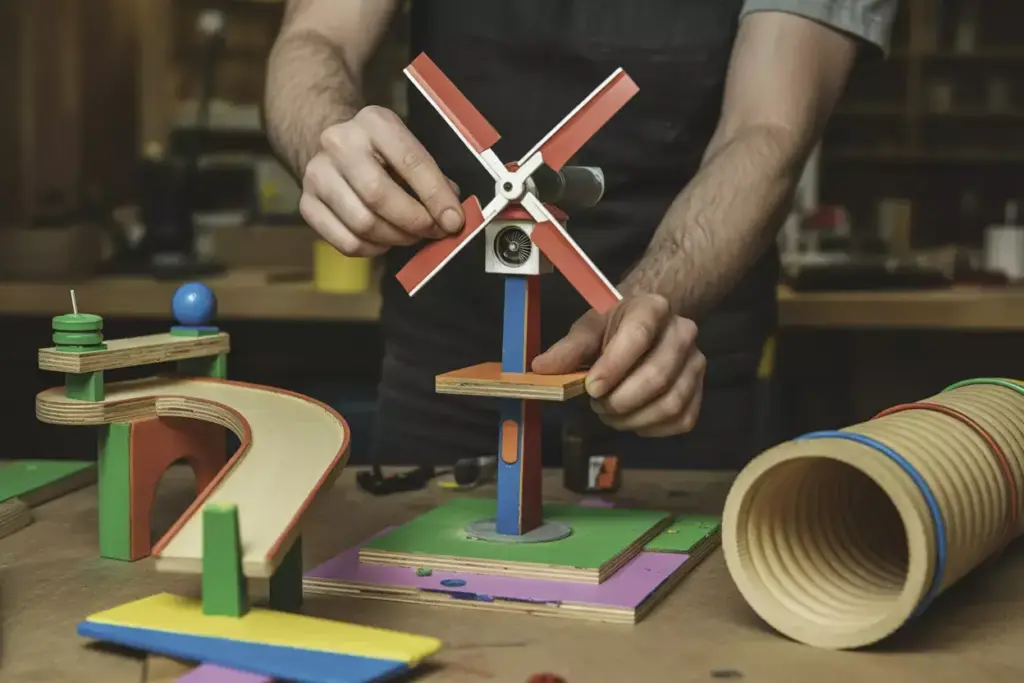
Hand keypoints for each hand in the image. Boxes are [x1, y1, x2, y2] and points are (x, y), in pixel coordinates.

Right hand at [299, 105, 463, 256]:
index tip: (454, 221)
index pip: (410, 162)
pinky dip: (373, 249)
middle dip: (414, 222)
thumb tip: (452, 217)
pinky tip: (385, 240)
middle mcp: (339, 143)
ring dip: (396, 238)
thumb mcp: (408, 149)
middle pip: (379, 196)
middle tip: (432, 232)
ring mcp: (317, 174)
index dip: (436, 197)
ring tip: (411, 236)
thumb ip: (434, 180)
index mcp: (374, 122)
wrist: (333, 147)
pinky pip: (346, 242)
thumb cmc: (382, 153)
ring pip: (363, 223)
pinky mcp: (306, 204)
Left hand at [532, 294, 705, 436]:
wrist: (648, 326)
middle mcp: (683, 333)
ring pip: (671, 404)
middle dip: (620, 400)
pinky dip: (651, 428)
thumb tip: (541, 368)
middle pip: (658, 376)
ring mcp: (696, 363)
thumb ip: (567, 349)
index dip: (613, 366)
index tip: (591, 389)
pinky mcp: (699, 390)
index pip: (638, 336)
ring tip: (609, 413)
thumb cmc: (614, 326)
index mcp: (653, 308)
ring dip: (633, 419)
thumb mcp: (588, 328)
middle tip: (596, 405)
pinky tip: (631, 419)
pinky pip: (681, 420)